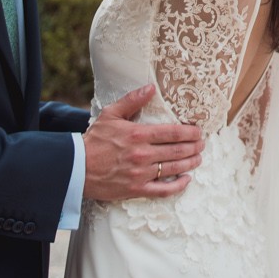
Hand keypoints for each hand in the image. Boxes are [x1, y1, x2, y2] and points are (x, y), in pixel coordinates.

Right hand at [82, 85, 204, 200]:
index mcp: (138, 134)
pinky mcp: (137, 189)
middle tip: (202, 144)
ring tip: (198, 158)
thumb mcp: (111, 114)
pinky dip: (178, 186)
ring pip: (174, 168)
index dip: (190, 132)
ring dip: (190, 163)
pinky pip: (163, 190)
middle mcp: (143, 154)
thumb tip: (151, 87)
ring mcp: (141, 173)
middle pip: (178, 150)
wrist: (76, 168)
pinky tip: (187, 180)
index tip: (199, 131)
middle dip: (194, 147)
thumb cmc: (94, 140)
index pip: (173, 132)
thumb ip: (132, 100)